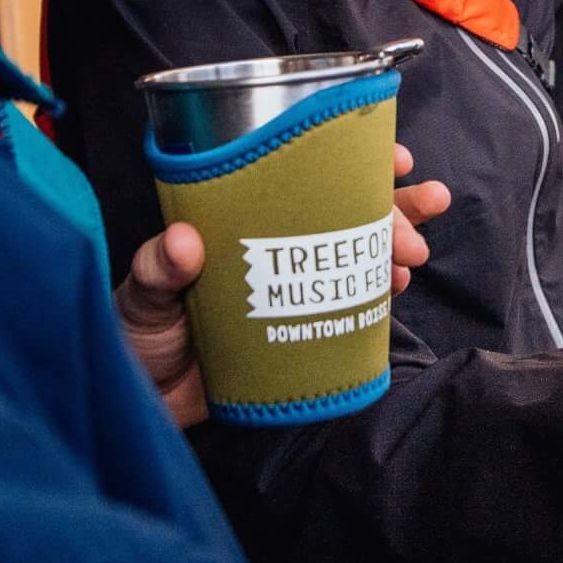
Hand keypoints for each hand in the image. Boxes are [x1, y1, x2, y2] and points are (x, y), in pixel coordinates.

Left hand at [116, 143, 449, 426]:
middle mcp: (273, 245)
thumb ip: (158, 270)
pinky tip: (395, 286)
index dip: (353, 159)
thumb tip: (184, 242)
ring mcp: (291, 287)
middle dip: (394, 205)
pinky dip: (378, 293)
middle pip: (345, 211)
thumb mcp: (140, 295)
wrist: (141, 404)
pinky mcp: (301, 330)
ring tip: (416, 254)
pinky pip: (350, 305)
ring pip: (355, 253)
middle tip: (427, 206)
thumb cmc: (134, 335)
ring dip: (396, 243)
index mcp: (240, 220)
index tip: (392, 158)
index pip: (303, 176)